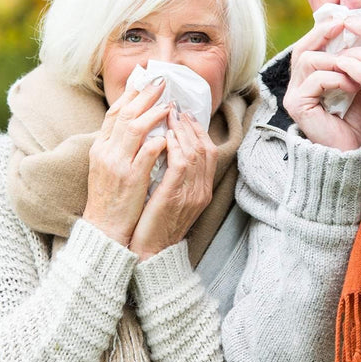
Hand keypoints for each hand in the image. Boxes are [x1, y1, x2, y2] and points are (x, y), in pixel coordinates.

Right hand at [83, 80, 170, 245]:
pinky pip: (146, 154)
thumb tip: (133, 123)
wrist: (103, 229)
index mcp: (100, 147)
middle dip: (144, 95)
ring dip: (153, 113)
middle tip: (161, 82)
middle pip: (125, 114)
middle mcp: (106, 151)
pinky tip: (169, 134)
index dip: (130, 94)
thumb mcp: (104, 167)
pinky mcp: (131, 179)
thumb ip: (117, 145)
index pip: (114, 112)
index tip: (145, 80)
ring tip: (169, 104)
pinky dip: (158, 141)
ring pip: (134, 129)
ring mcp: (117, 164)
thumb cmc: (108, 198)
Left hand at [130, 106, 217, 260]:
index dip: (198, 131)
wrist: (150, 253)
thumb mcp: (171, 197)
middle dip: (191, 125)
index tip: (185, 115)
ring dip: (182, 131)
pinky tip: (166, 135)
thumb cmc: (155, 224)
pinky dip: (175, 146)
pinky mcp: (175, 196)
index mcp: (203, 190)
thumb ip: (176, 176)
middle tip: (177, 108)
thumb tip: (169, 149)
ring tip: (170, 115)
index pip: (209, 152)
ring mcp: (191, 194)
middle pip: (205, 148)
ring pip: (195, 152)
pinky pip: (181, 164)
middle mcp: (201, 190)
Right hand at [282, 19, 360, 150]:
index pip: (309, 46)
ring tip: (357, 69)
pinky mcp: (297, 106)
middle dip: (323, 34)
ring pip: (308, 60)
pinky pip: (315, 80)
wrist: (355, 152)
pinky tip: (353, 85)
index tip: (346, 18)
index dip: (324, 30)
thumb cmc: (358, 120)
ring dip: (336, 60)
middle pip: (302, 48)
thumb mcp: (358, 83)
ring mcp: (294, 96)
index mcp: (308, 78)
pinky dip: (336, 78)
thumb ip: (354, 61)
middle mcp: (296, 86)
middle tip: (345, 25)